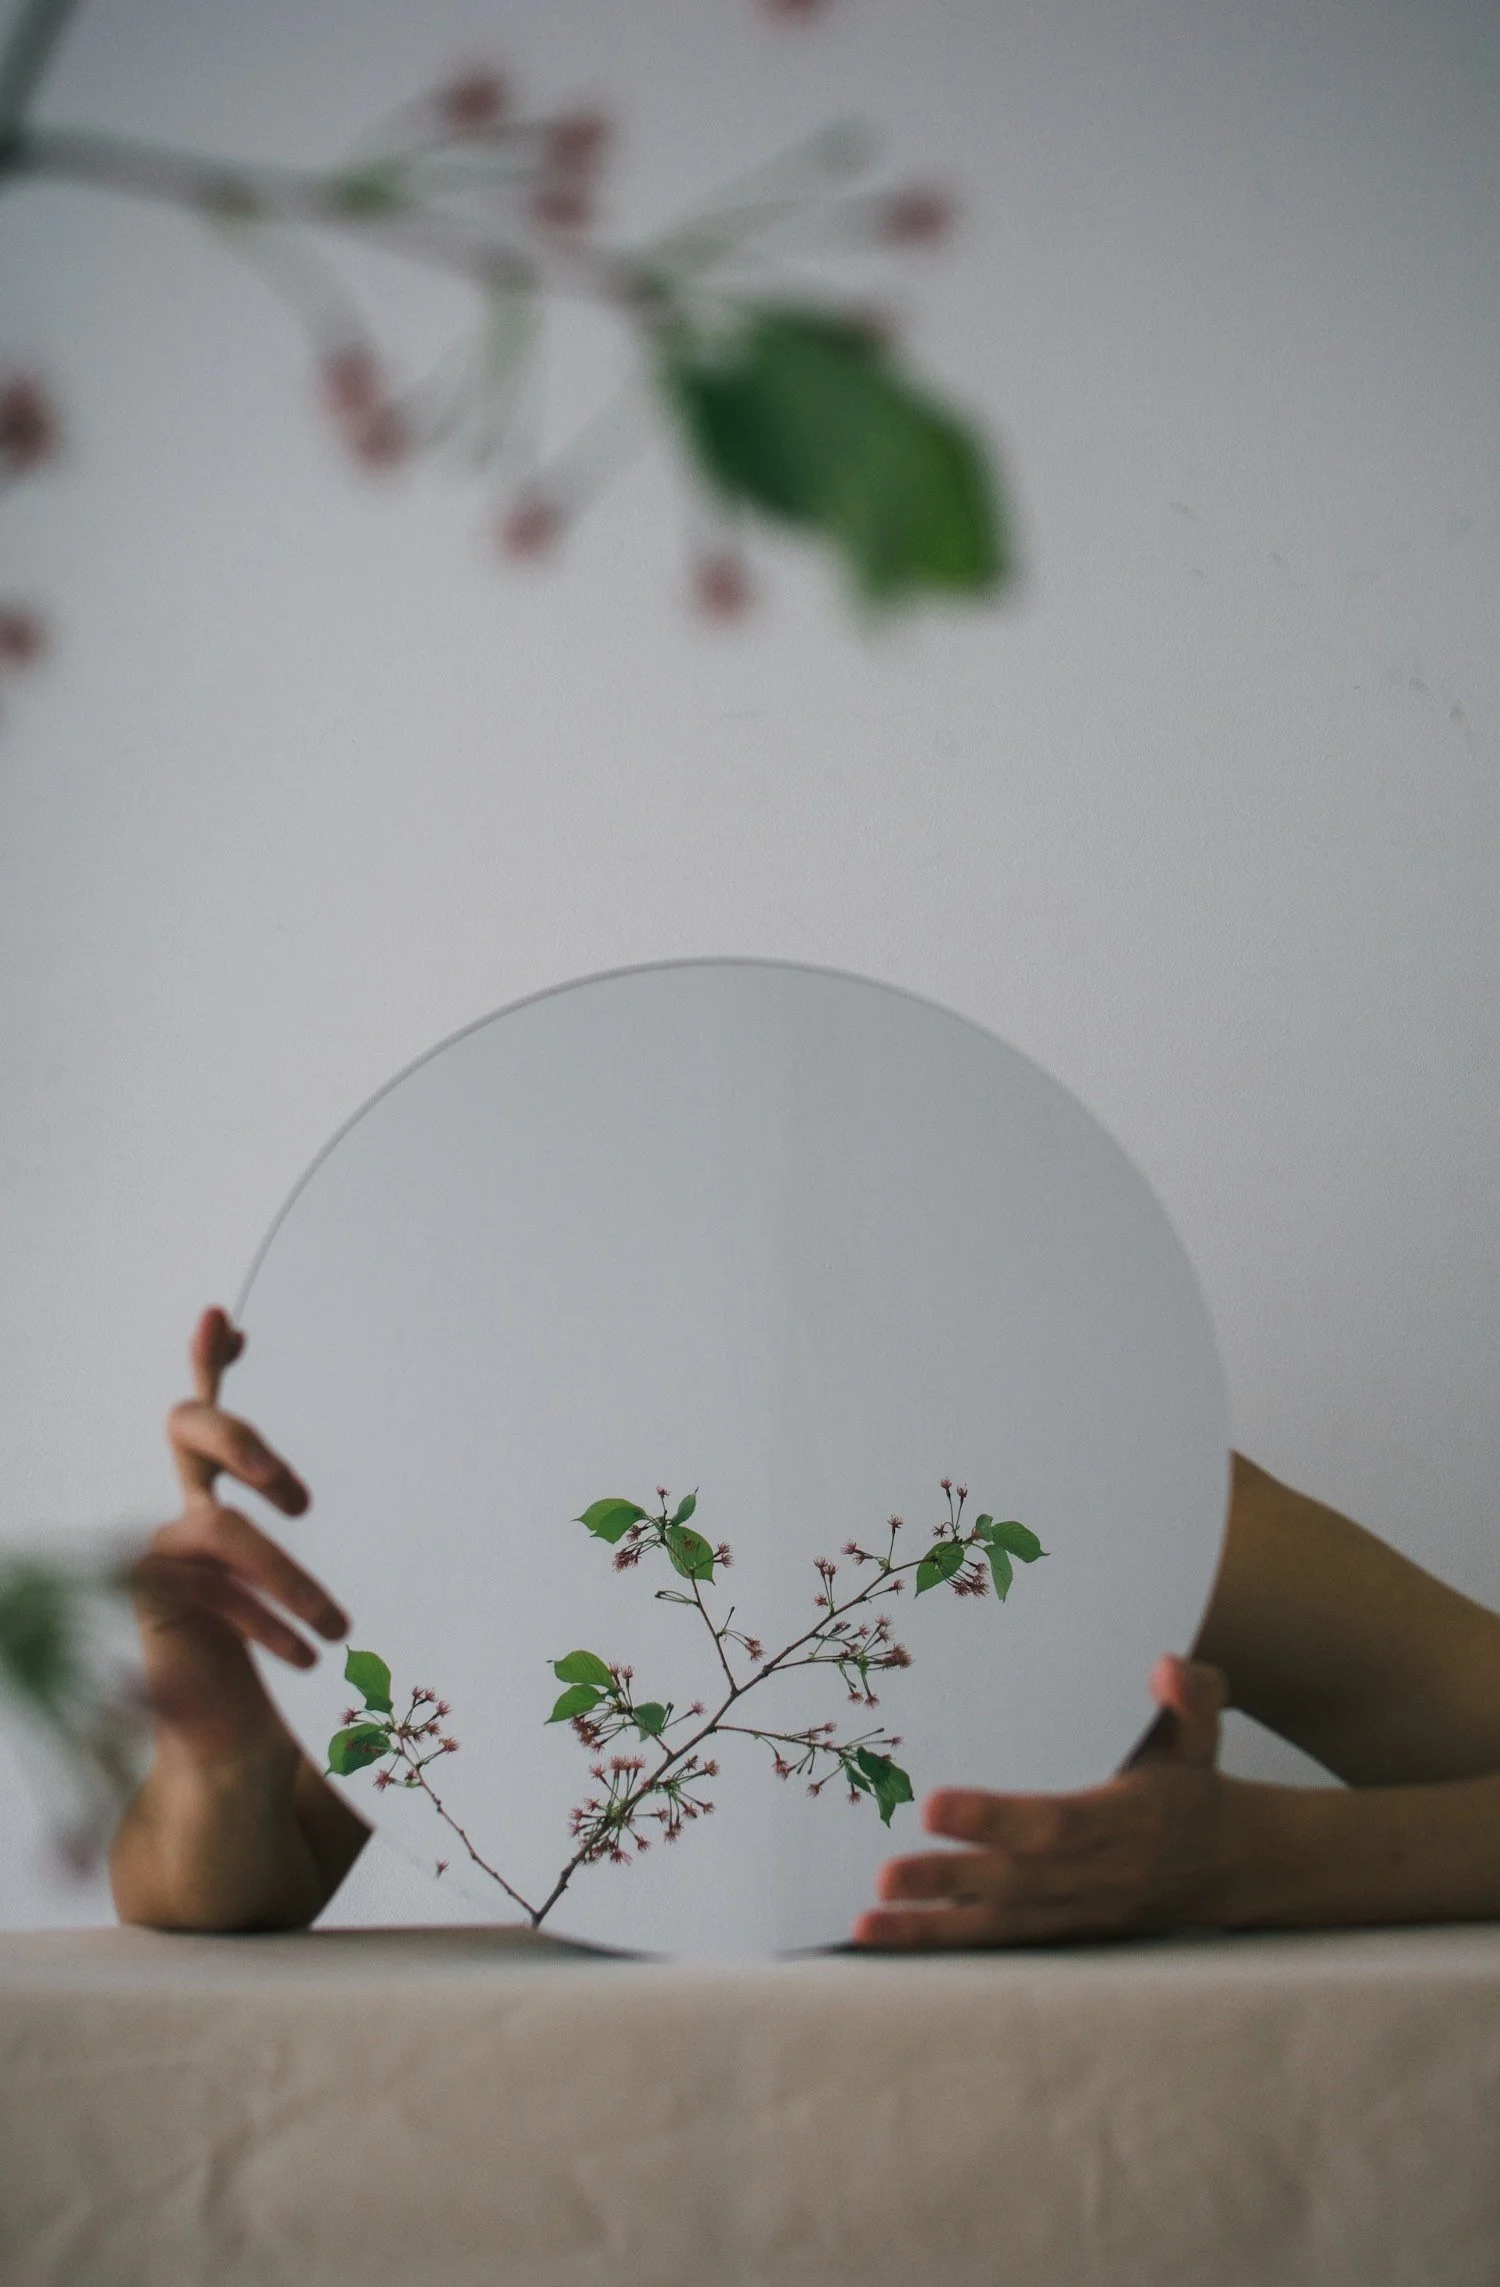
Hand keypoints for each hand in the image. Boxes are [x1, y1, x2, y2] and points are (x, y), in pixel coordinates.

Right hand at [130, 1306, 347, 1760]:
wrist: (243, 1749)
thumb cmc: (312, 1657)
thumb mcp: (352, 1584)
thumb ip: (376, 1533)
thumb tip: (466, 1469)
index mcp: (228, 1491)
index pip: (215, 1410)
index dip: (211, 1360)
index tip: (229, 1320)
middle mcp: (188, 1507)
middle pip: (187, 1426)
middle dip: (239, 1434)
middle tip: (299, 1488)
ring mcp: (164, 1552)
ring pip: (220, 1530)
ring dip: (286, 1575)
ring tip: (339, 1624)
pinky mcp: (156, 1600)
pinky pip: (214, 1592)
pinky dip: (266, 1623)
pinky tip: (307, 1656)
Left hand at [851, 1655, 1232, 1947]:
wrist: (1235, 1866)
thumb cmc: (1195, 1785)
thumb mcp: (1202, 1734)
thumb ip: (1195, 1696)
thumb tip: (1169, 1668)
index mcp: (1131, 1819)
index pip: (1059, 1823)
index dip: (997, 1819)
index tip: (933, 1805)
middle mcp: (1103, 1873)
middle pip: (1018, 1882)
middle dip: (949, 1881)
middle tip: (884, 1877)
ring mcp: (1083, 1911)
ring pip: (1003, 1925)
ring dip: (933, 1929)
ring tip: (868, 1925)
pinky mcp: (1068, 1933)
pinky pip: (1005, 1945)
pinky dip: (948, 1947)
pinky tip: (891, 1943)